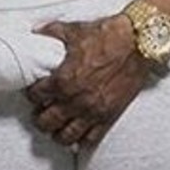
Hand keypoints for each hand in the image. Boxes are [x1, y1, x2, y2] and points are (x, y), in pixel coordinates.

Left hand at [25, 15, 149, 149]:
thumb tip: (36, 32)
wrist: (137, 42)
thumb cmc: (107, 36)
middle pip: (46, 122)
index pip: (35, 96)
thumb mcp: (73, 30)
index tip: (35, 92)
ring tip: (56, 126)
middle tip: (41, 112)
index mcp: (62, 80)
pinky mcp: (108, 116)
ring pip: (65, 136)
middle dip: (40, 117)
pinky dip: (80, 139)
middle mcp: (75, 100)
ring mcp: (92, 111)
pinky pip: (90, 138)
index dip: (32, 94)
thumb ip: (50, 32)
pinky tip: (77, 134)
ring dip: (57, 132)